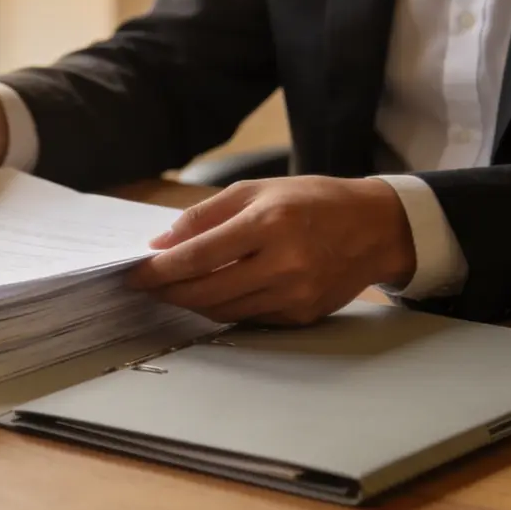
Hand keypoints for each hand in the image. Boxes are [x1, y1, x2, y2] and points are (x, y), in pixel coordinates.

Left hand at [126, 176, 416, 325]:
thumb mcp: (257, 191)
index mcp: (268, 224)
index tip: (135, 273)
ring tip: (173, 289)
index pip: (198, 256)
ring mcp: (294, 295)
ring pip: (223, 310)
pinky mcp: (301, 315)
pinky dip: (222, 308)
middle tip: (145, 286)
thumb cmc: (312, 201)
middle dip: (167, 291)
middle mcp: (283, 263)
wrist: (376, 227)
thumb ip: (204, 216)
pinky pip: (247, 318)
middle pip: (205, 291)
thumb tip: (161, 244)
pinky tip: (210, 294)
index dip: (160, 269)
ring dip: (191, 302)